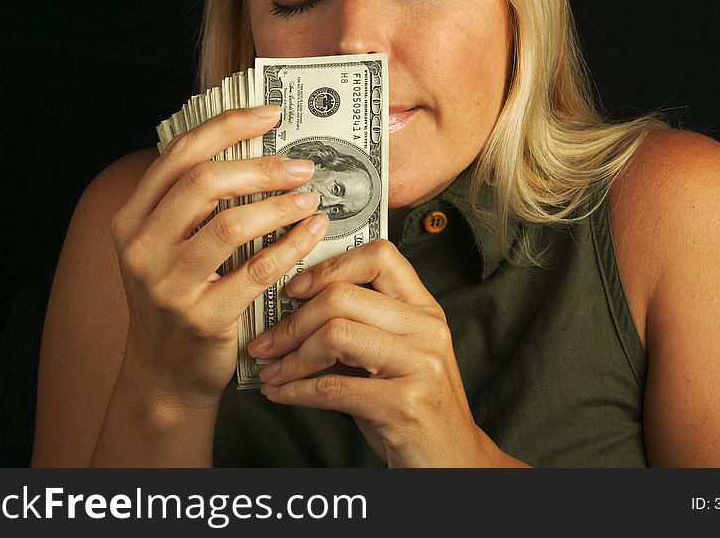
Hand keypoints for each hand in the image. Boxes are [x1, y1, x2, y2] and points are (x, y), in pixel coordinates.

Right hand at [110, 106, 329, 407]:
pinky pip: (256, 270)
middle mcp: (141, 247)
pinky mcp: (202, 317)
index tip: (270, 114)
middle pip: (204, 182)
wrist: (165, 374)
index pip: (179, 153)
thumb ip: (194, 205)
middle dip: (261, 166)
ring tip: (310, 198)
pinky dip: (291, 246)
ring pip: (231, 225)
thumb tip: (254, 152)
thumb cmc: (178, 300)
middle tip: (301, 165)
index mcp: (132, 219)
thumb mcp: (167, 248)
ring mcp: (168, 285)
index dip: (227, 125)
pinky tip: (312, 232)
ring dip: (279, 205)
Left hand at [247, 239, 506, 466]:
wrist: (453, 461)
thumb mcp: (395, 356)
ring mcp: (420, 366)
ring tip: (271, 370)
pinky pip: (332, 388)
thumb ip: (359, 326)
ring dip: (290, 357)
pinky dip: (295, 390)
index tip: (294, 289)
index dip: (329, 267)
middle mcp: (427, 329)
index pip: (379, 257)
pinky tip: (280, 394)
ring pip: (334, 335)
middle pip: (342, 297)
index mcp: (424, 309)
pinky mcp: (405, 405)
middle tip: (266, 343)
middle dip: (291, 321)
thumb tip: (292, 309)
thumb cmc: (414, 406)